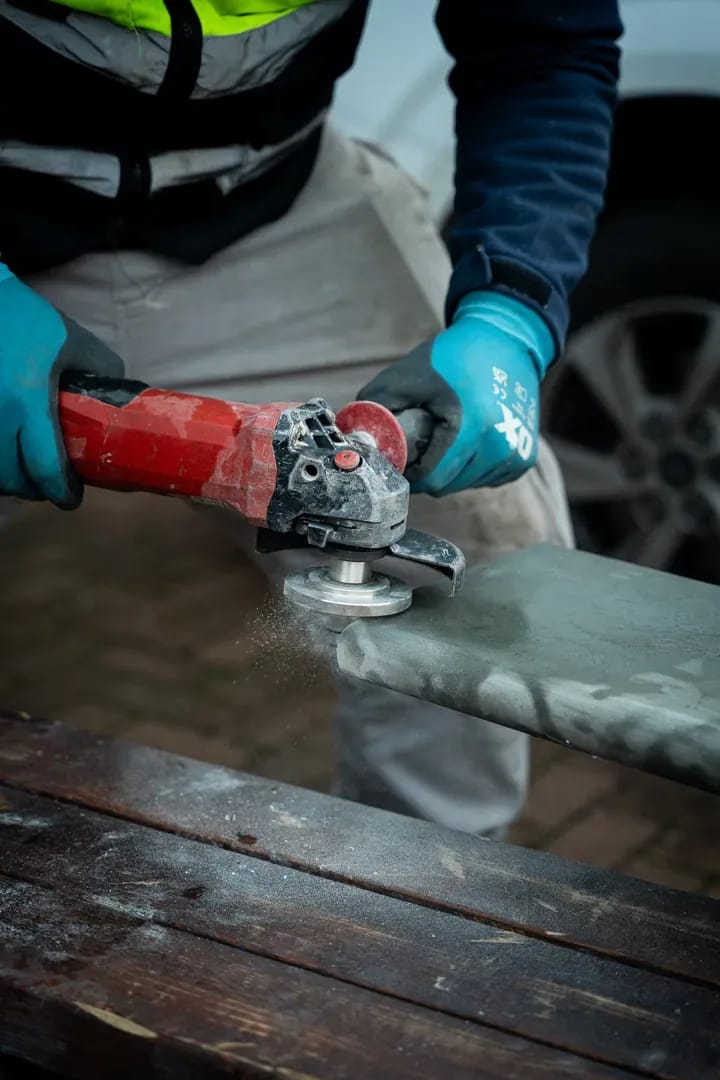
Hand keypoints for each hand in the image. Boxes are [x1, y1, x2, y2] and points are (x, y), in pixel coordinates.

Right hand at [0, 264, 123, 506]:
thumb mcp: (74, 342)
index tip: (70, 498)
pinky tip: (7, 455)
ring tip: (27, 472)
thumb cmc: (26, 319)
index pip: (44, 465)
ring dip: (10, 478)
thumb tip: (123, 404)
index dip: (60, 491)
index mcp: (27, 399)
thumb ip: (103, 371)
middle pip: (13, 478)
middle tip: (51, 484)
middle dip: (35, 489)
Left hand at [359, 291, 555, 495]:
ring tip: (448, 435)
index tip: (403, 454)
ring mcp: (515, 454)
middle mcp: (499, 446)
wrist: (506, 340)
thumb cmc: (453, 356)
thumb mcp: (406, 376)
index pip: (431, 479)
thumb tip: (354, 441)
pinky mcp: (524, 458)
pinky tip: (469, 439)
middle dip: (428, 470)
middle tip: (424, 440)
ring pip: (466, 484)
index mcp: (472, 427)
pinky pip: (484, 478)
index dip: (410, 471)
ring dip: (451, 469)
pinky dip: (471, 466)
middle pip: (447, 485)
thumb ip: (375, 409)